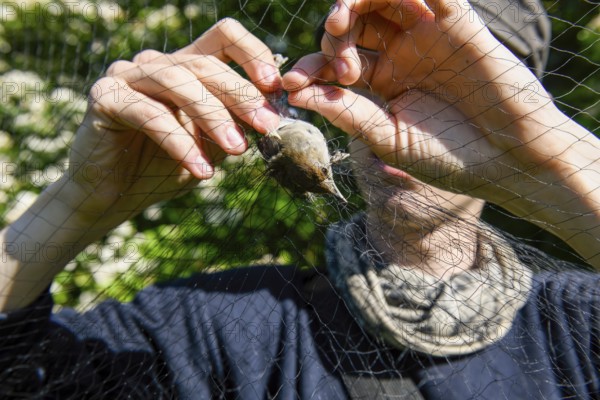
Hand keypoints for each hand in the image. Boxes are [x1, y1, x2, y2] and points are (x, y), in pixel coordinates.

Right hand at [0, 19, 284, 310]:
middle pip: (205, 64)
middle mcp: (157, 63)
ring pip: (179, 82)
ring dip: (214, 117)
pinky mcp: (105, 97)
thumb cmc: (166, 166)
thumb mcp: (211, 145)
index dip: (253, 53)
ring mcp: (127, 74)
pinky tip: (201, 170)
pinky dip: (180, 142)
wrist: (116, 195)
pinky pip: (150, 114)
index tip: (275, 86)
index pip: (224, 36)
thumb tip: (274, 115)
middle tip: (266, 126)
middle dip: (241, 95)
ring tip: (237, 150)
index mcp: (187, 67)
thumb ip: (236, 125)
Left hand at [283, 0, 597, 200]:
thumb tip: (297, 95)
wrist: (508, 161)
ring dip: (355, 2)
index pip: (334, 62)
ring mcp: (427, 35)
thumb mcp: (387, 138)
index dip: (309, 68)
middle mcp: (399, 53)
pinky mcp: (457, 23)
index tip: (289, 84)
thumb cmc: (448, 158)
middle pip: (353, 23)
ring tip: (339, 25)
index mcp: (380, 81)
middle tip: (336, 66)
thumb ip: (346, 112)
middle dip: (332, 37)